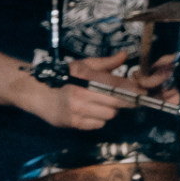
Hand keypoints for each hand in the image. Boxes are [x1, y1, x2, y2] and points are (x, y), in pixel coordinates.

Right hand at [26, 52, 175, 131]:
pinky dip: (98, 120)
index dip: (132, 90)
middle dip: (122, 102)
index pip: (116, 85)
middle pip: (116, 103)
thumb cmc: (62, 76)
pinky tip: (90, 112)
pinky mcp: (74, 123)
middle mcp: (81, 94)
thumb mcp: (82, 65)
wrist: (37, 93)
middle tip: (123, 99)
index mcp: (85, 76)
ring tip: (99, 104)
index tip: (142, 93)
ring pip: (108, 116)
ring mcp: (77, 110)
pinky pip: (97, 125)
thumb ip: (105, 63)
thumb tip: (124, 55)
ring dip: (109, 111)